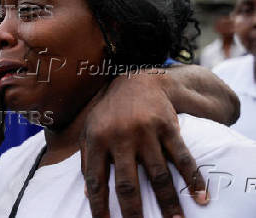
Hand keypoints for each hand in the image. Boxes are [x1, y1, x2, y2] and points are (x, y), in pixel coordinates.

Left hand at [79, 73, 207, 217]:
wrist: (137, 81)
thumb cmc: (109, 112)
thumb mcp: (90, 130)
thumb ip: (86, 159)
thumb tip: (88, 193)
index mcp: (97, 139)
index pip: (96, 180)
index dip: (99, 206)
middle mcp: (120, 137)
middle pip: (127, 183)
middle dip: (133, 212)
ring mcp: (145, 131)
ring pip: (158, 174)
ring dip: (168, 202)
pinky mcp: (167, 127)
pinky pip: (182, 157)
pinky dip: (193, 178)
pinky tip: (200, 196)